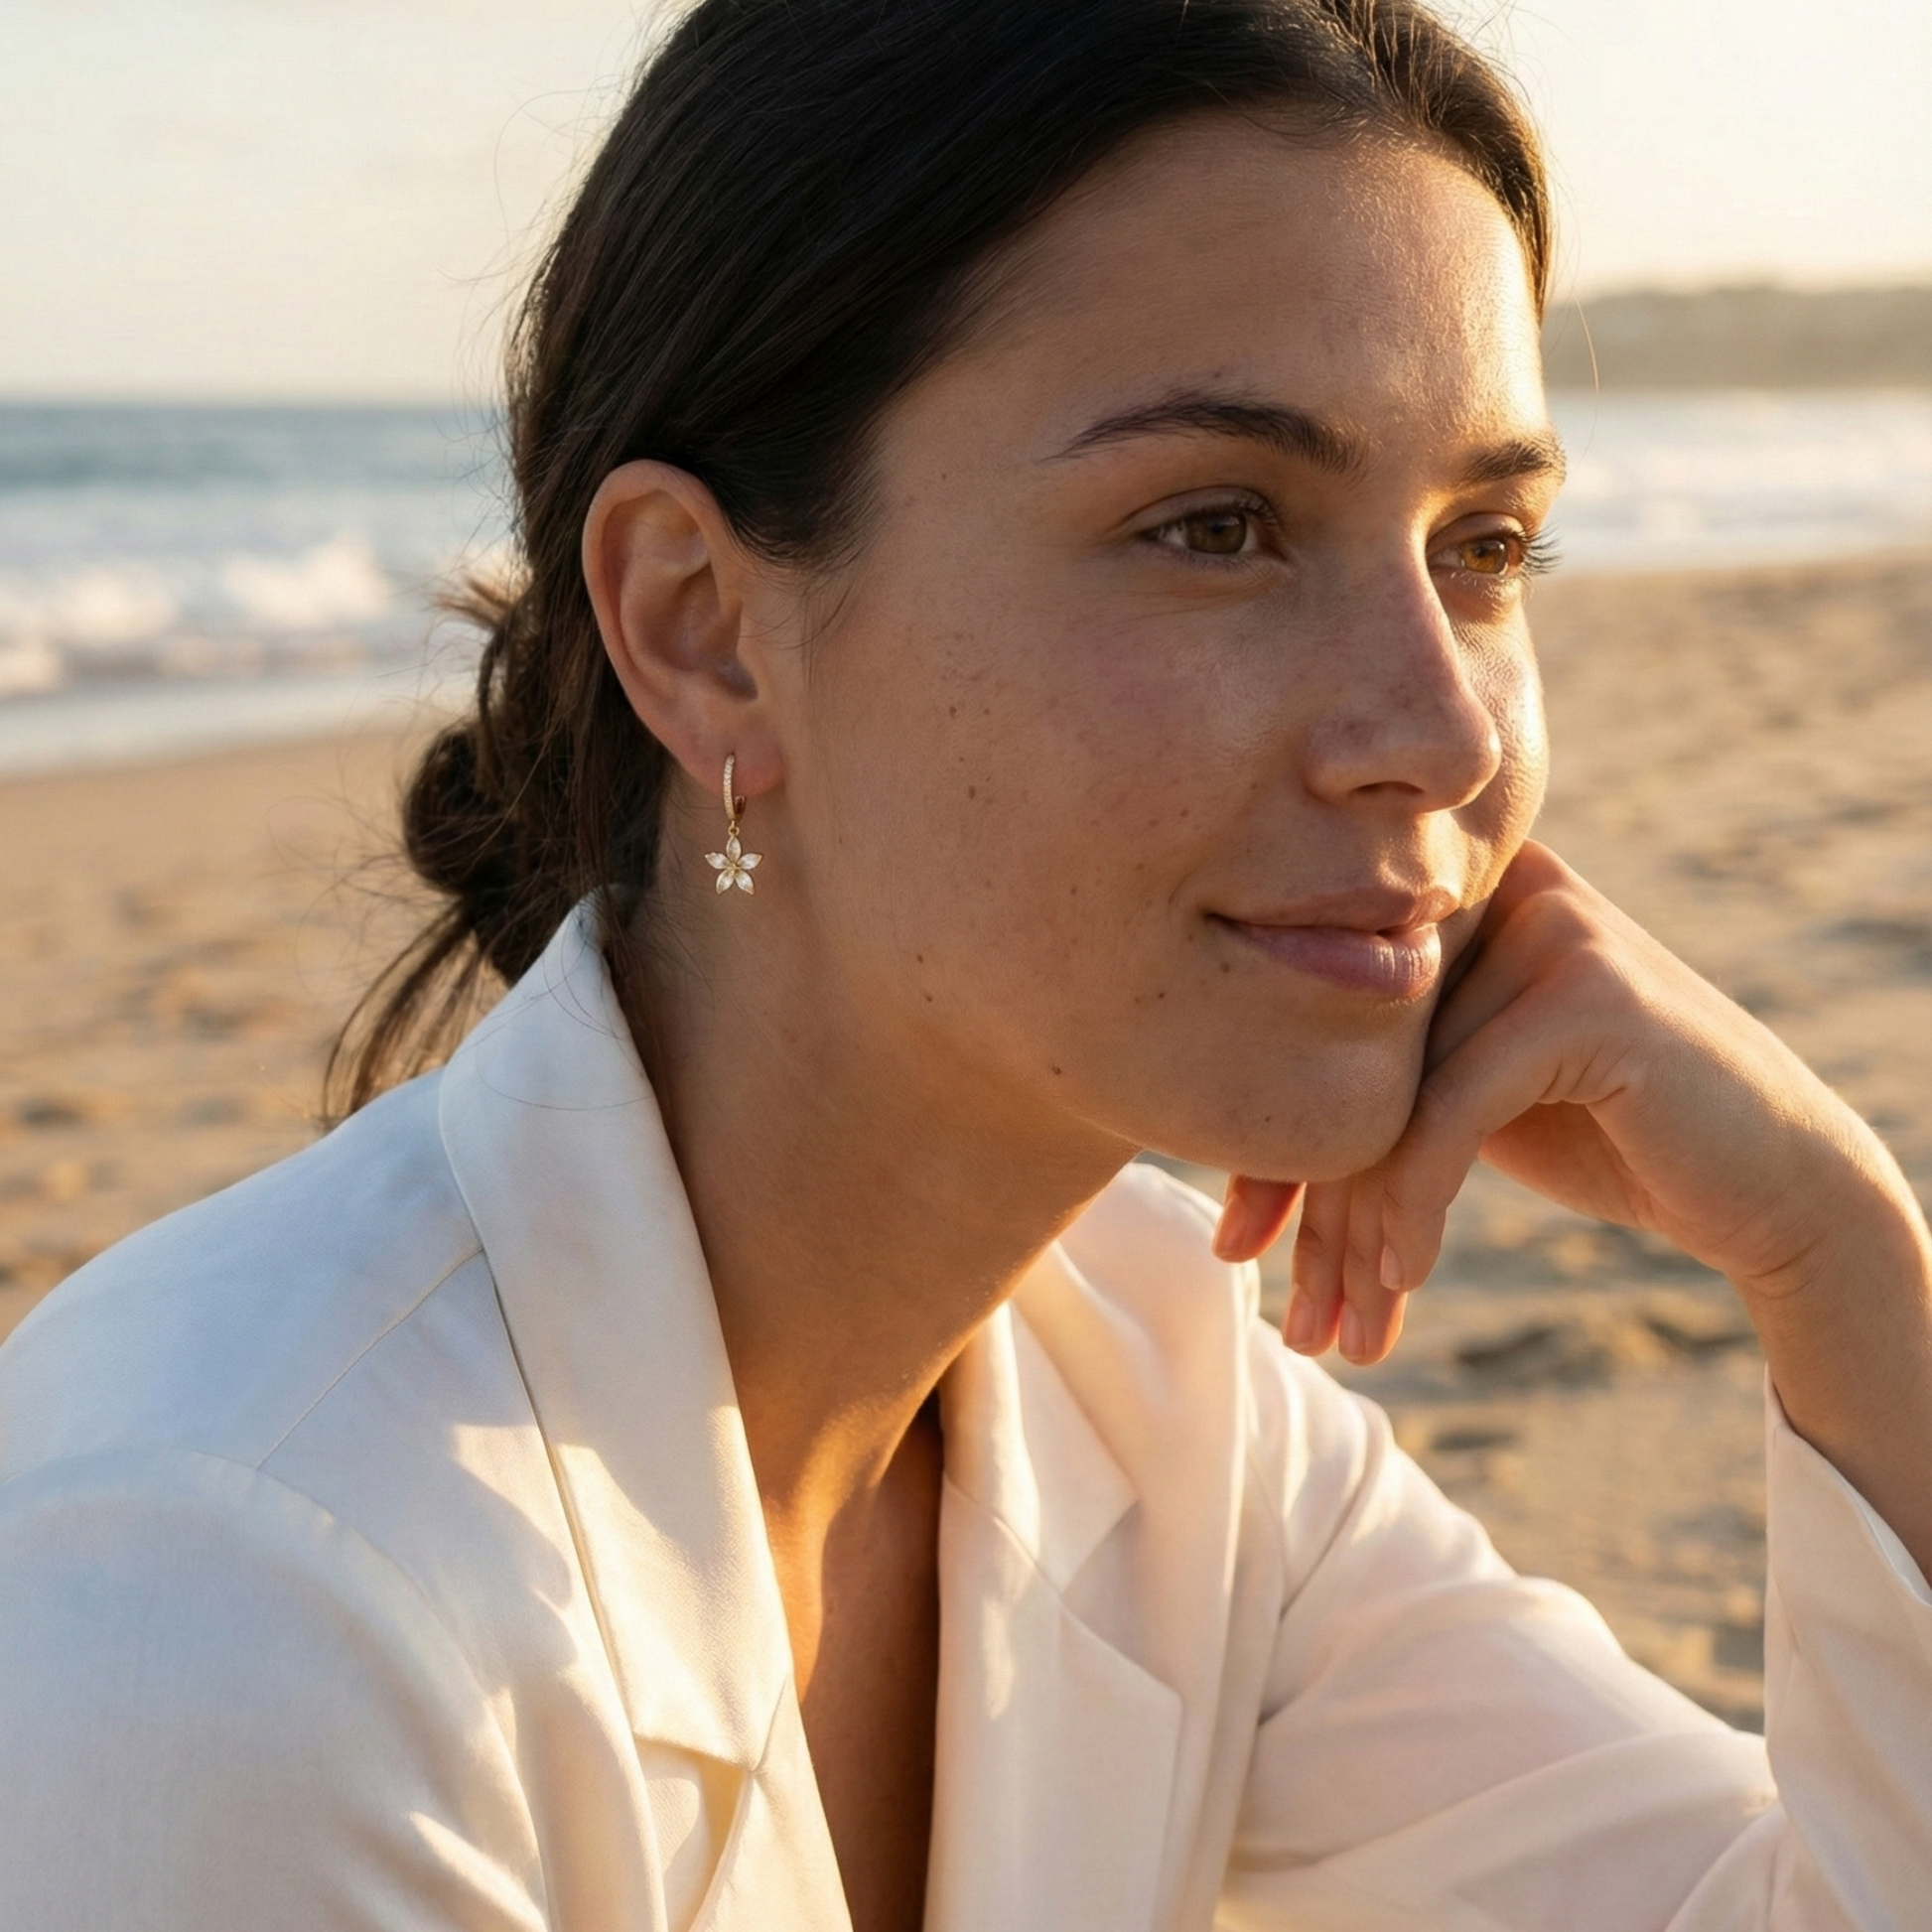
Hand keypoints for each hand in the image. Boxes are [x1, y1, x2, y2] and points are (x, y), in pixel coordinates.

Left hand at [1215, 839, 1931, 1570]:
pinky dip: (1414, 1207)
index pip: (1313, 1019)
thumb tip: (1212, 1115)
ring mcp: (1541, 928)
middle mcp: (1489, 890)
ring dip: (1352, 1235)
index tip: (1235, 1245)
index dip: (1264, 1142)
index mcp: (1448, 898)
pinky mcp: (1583, 992)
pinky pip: (1448, 1109)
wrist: (1770, 1178)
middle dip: (1305, 1204)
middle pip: (1342, 1054)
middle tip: (1289, 1318)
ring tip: (1333, 1336)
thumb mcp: (1462, 1093)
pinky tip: (1404, 1282)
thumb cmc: (1600, 1133)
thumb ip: (1369, 1073)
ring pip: (1387, 1093)